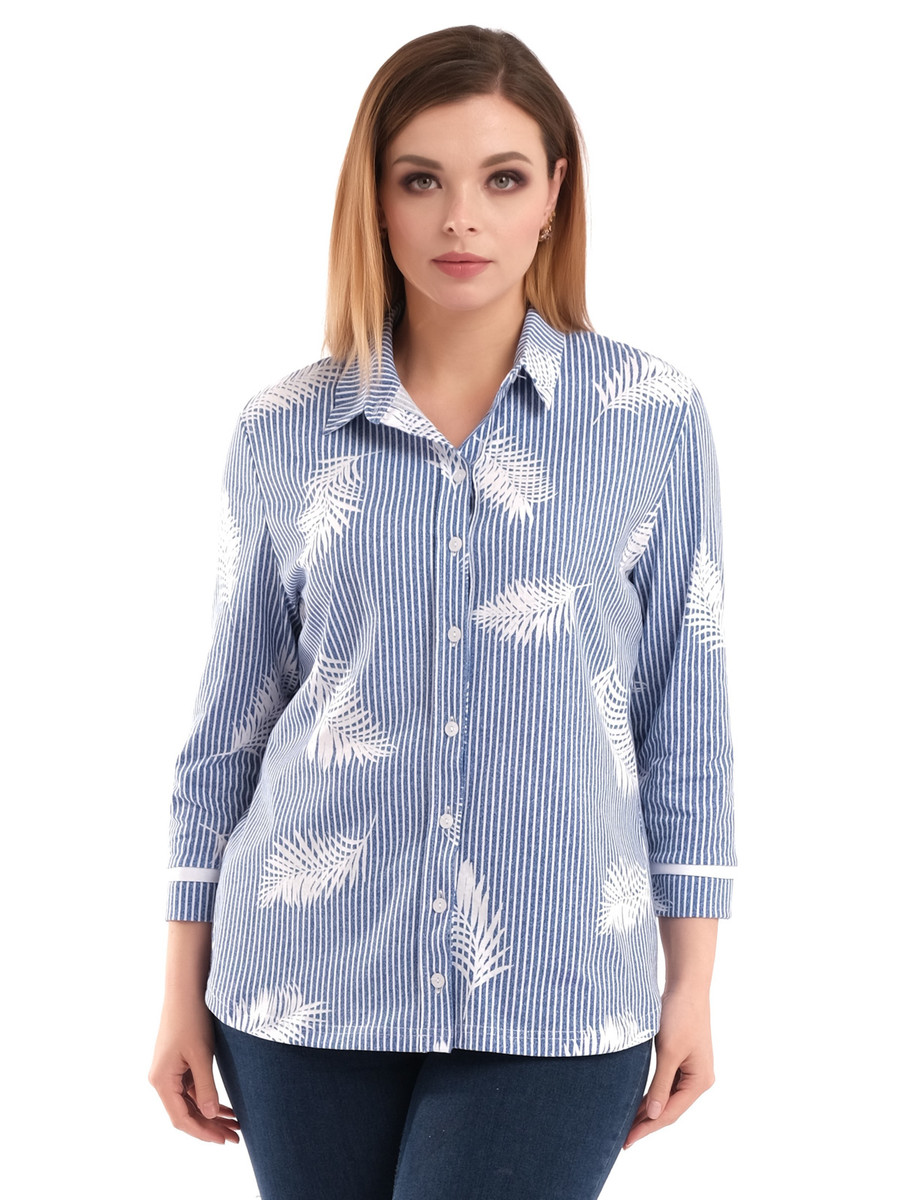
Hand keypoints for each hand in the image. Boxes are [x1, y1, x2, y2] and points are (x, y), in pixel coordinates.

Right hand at [149, 998, 240, 1144]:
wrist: (186, 989)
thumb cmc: (192, 1018)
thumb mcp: (202, 1054)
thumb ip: (205, 1086)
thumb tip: (209, 1116)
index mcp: (162, 1081)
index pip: (181, 1118)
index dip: (202, 1132)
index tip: (224, 1140)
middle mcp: (162, 1079)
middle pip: (186, 1113)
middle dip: (210, 1127)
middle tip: (236, 1137)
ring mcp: (169, 1072)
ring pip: (191, 1102)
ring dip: (212, 1114)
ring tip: (236, 1125)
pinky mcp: (178, 1064)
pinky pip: (193, 1089)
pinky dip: (209, 1098)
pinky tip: (226, 1108)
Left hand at [624, 988, 714, 1147]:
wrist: (686, 985)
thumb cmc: (679, 1015)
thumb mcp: (668, 1051)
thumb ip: (660, 1084)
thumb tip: (653, 1115)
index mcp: (699, 1081)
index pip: (669, 1113)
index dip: (647, 1127)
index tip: (627, 1140)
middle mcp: (699, 1079)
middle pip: (669, 1108)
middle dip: (647, 1122)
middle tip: (622, 1139)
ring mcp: (692, 1070)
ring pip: (667, 1097)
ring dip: (648, 1110)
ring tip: (626, 1124)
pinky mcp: (683, 1059)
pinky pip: (666, 1084)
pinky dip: (652, 1094)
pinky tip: (637, 1101)